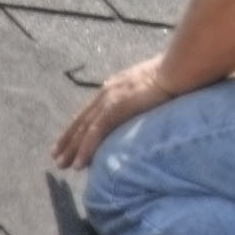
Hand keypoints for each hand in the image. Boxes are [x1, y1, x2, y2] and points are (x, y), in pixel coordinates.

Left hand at [52, 59, 168, 172]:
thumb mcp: (155, 85)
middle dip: (68, 139)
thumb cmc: (175, 75)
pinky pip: (95, 134)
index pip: (92, 110)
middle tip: (56, 156)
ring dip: (72, 149)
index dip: (79, 125)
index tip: (70, 138)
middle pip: (82, 120)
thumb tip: (150, 104)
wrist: (177, 70)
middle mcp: (107, 92)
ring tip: (61, 164)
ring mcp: (109, 100)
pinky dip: (85, 150)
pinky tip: (79, 165)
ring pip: (84, 130)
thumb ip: (146, 96)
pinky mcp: (114, 110)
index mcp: (116, 86)